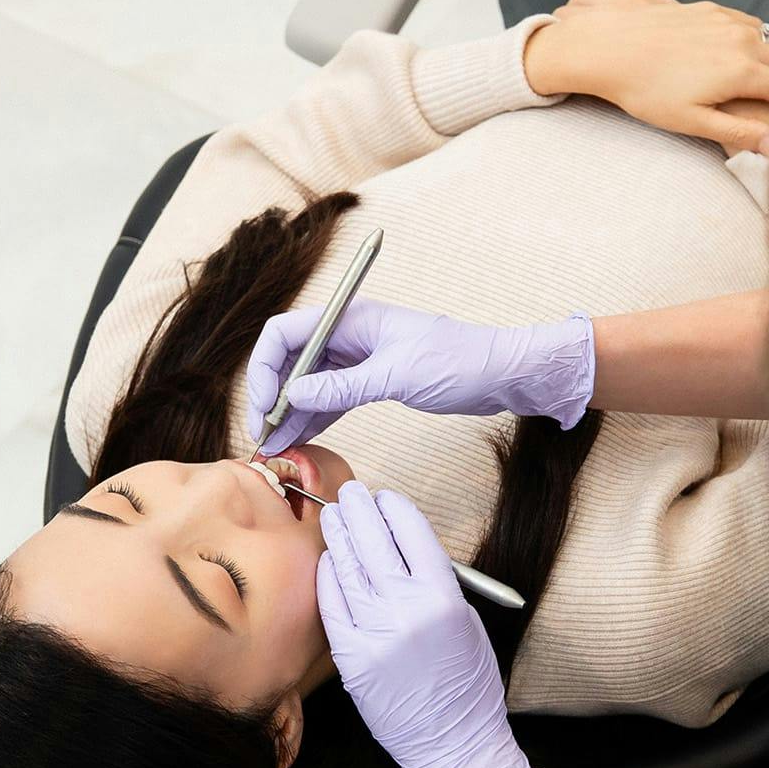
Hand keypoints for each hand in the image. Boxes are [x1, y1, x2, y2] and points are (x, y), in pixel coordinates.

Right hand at [245, 299, 593, 454]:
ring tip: (275, 448)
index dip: (265, 369)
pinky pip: (332, 399)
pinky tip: (300, 440)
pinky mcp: (373, 382)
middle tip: (264, 435)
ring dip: (291, 414)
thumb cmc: (459, 362)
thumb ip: (342, 387)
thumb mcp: (396, 376)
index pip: (285, 333)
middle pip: (291, 361)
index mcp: (350, 319)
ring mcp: (359, 360)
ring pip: (309, 385)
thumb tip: (293, 396)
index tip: (266, 406)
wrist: (503, 373)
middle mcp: (348, 336)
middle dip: (273, 396)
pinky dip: (314, 419)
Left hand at [316, 481, 545, 767]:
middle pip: (375, 542)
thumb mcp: (465, 621)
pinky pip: (333, 606)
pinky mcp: (352, 659)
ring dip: (339, 537)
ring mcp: (375, 635)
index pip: (412, 533)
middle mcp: (407, 611)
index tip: (385, 498)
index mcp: (444, 597)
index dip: (394, 508)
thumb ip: (434, 582)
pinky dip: (328, 579)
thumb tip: (400, 544)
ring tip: (333, 516)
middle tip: (351, 494)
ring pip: (348, 570)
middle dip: (360, 511)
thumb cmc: (467, 682)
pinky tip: (327, 562)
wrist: (455, 743)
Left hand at [523, 0, 768, 154]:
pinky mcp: (711, 8)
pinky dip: (756, 40)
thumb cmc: (644, 91)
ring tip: (766, 86)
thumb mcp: (691, 121)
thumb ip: (737, 132)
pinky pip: (749, 23)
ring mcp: (727, 19)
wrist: (607, 46)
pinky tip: (743, 56)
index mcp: (743, 70)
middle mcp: (743, 39)